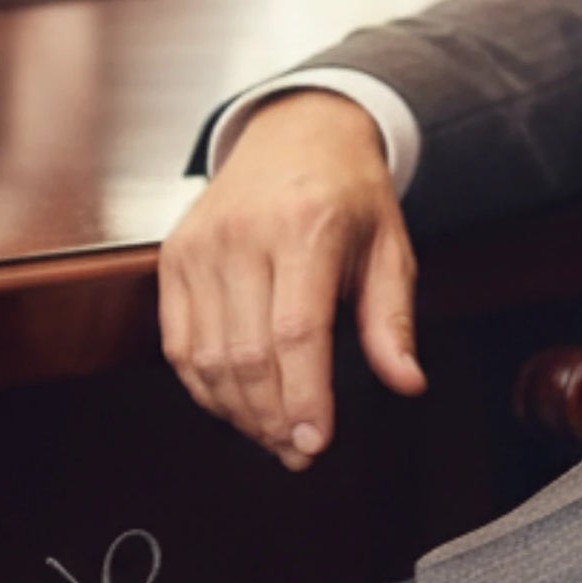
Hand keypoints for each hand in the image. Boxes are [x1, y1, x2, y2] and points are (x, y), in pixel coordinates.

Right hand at [159, 92, 424, 469]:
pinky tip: (237, 407)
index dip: (304, 398)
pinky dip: (206, 388)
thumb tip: (407, 382)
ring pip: (208, 359)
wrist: (294, 131)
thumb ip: (392, 320)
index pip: (296, 333)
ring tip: (273, 436)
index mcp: (305, 227)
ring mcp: (200, 246)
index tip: (316, 443)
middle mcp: (243, 234)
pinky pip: (179, 344)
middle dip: (273, 418)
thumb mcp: (389, 248)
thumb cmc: (346, 193)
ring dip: (240, 413)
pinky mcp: (174, 258)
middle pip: (248, 355)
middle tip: (299, 451)